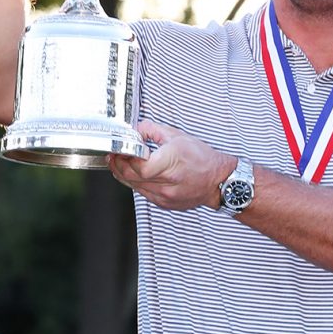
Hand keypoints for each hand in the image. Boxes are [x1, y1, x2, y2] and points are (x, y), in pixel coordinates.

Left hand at [108, 120, 235, 210]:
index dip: (125, 158)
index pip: (139, 166)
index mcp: (172, 161)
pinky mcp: (164, 203)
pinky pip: (143, 193)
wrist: (218, 181)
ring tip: (120, 163)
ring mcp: (166, 195)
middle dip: (118, 165)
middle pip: (132, 177)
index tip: (120, 149)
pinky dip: (136, 183)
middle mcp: (168, 182)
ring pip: (134, 186)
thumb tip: (135, 130)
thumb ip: (153, 130)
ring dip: (124, 174)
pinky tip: (135, 174)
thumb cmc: (202, 158)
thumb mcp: (178, 135)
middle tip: (114, 155)